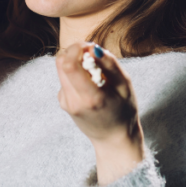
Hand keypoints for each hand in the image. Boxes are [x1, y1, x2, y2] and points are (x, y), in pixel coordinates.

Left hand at [56, 43, 143, 185]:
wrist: (113, 139)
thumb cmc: (124, 111)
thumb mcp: (125, 85)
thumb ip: (110, 64)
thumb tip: (93, 47)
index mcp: (90, 97)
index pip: (69, 64)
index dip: (77, 48)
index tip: (91, 47)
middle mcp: (73, 101)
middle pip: (61, 62)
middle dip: (75, 51)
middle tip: (92, 54)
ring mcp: (65, 103)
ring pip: (62, 69)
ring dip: (76, 62)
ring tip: (95, 72)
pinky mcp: (63, 102)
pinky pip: (65, 78)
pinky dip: (76, 74)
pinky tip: (91, 84)